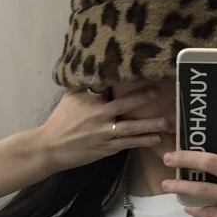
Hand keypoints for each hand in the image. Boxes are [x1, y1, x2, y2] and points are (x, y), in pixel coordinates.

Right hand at [35, 86, 168, 173]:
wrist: (51, 147)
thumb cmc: (61, 120)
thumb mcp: (70, 97)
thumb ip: (85, 85)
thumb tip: (96, 69)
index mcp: (90, 99)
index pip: (110, 86)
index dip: (127, 80)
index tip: (143, 73)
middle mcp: (99, 114)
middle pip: (125, 104)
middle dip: (143, 98)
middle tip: (159, 93)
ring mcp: (105, 132)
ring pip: (131, 127)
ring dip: (149, 124)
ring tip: (165, 122)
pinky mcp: (107, 147)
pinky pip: (129, 143)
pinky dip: (143, 141)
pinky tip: (156, 138)